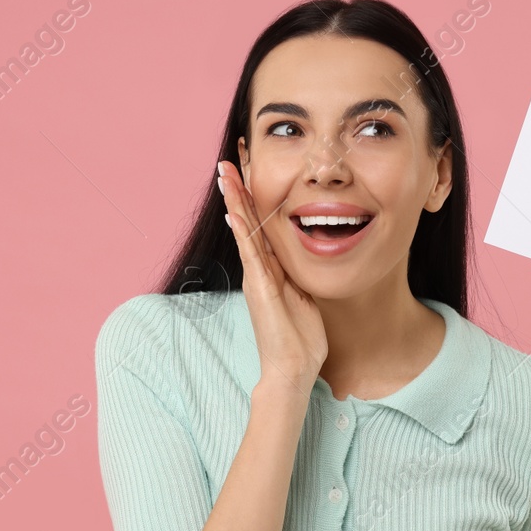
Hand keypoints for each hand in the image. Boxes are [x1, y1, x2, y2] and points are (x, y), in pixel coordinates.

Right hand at [218, 161, 327, 394]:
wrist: (293, 369)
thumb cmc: (300, 340)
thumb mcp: (304, 297)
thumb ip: (299, 277)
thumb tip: (306, 260)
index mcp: (271, 271)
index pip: (261, 227)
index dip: (254, 199)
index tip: (248, 172)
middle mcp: (259, 270)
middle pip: (247, 222)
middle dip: (238, 190)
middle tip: (227, 161)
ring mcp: (257, 277)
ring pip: (244, 230)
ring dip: (235, 200)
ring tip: (224, 173)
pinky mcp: (259, 287)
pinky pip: (250, 252)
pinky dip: (243, 229)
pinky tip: (234, 209)